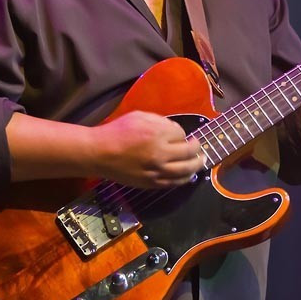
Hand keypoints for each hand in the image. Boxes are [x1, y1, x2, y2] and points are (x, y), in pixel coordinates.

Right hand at [90, 111, 205, 188]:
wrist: (100, 153)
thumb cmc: (118, 131)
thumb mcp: (140, 116)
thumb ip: (161, 122)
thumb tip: (175, 131)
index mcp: (158, 133)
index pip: (181, 134)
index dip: (181, 134)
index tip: (178, 135)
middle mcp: (160, 153)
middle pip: (189, 152)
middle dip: (197, 149)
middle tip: (199, 147)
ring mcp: (157, 170)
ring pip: (186, 170)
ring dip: (196, 165)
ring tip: (200, 161)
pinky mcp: (152, 183)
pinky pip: (174, 183)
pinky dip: (184, 179)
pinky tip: (188, 175)